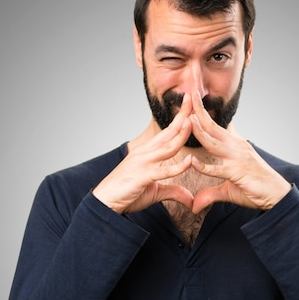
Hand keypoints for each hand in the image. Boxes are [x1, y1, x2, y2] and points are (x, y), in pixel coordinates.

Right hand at [93, 94, 195, 213]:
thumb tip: (190, 198)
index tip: (191, 105)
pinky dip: (177, 167)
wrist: (105, 202)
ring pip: (168, 147)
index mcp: (148, 152)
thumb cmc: (127, 193)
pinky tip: (189, 161)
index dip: (180, 118)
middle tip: (193, 97)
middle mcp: (146, 152)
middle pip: (169, 132)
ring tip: (194, 119)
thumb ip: (174, 191)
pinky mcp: (142, 176)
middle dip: (182, 115)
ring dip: (182, 133)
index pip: (168, 132)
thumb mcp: (155, 192)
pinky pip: (163, 170)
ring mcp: (143, 162)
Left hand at [188, 91, 291, 212]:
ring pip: (214, 143)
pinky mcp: (238, 173)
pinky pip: (218, 169)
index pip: (215, 126)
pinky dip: (205, 167)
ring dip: (199, 131)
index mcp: (235, 145)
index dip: (203, 113)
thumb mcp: (228, 190)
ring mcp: (238, 158)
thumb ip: (210, 194)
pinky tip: (193, 163)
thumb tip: (195, 205)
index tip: (192, 100)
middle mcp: (236, 147)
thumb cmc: (255, 189)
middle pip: (213, 127)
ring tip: (186, 119)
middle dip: (199, 111)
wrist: (277, 195)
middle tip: (188, 93)